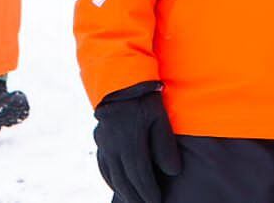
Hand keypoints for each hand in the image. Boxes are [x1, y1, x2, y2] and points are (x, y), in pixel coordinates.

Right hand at [94, 82, 180, 202]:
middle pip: (124, 179)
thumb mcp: (160, 118)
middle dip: (135, 196)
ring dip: (123, 190)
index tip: (157, 202)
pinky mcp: (100, 140)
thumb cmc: (145, 98)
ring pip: (112, 175)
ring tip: (133, 201)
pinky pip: (103, 165)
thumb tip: (173, 172)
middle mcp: (113, 147)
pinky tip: (117, 185)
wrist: (120, 81)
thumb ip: (165, 145)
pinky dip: (111, 178)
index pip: (139, 174)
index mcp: (129, 142)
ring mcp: (104, 144)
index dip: (148, 191)